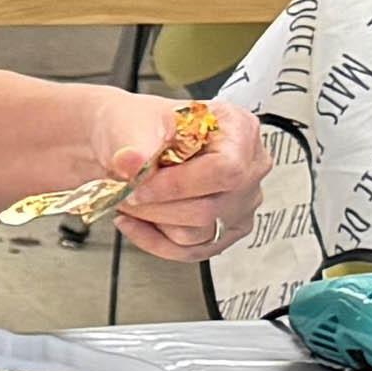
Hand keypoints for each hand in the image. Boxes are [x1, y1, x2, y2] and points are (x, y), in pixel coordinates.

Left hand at [88, 92, 267, 259]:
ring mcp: (240, 204)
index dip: (178, 185)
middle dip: (157, 206)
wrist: (123, 140)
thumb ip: (134, 141)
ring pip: (197, 234)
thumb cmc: (136, 123)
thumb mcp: (131, 119)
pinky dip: (155, 240)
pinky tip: (134, 222)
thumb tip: (131, 162)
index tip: (140, 186)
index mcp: (237, 129)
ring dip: (152, 221)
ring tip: (128, 200)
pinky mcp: (224, 231)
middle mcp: (248, 168)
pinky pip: (191, 251)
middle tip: (125, 192)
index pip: (225, 170)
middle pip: (209, 208)